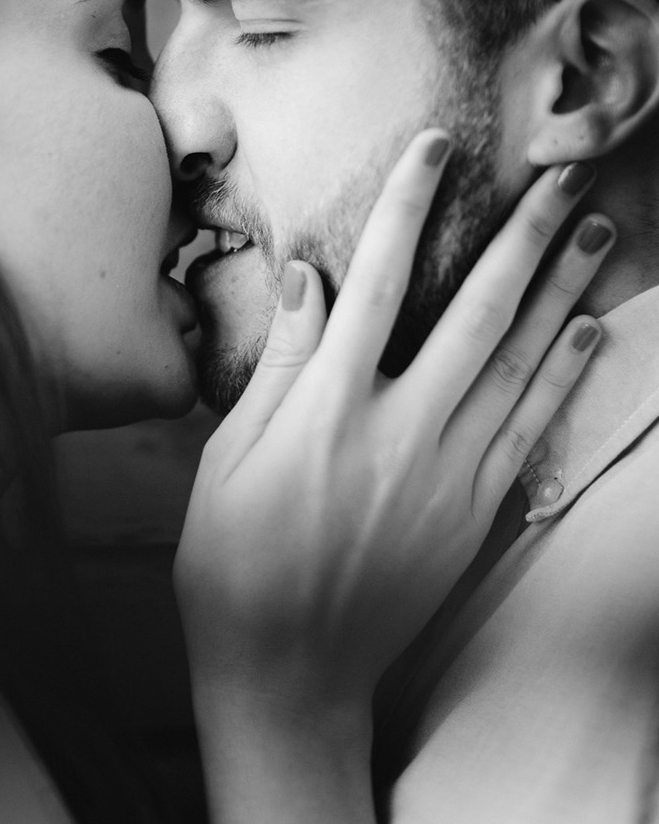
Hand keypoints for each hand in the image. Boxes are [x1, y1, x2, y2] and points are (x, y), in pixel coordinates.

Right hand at [175, 129, 613, 710]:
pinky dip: (565, 374)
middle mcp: (400, 433)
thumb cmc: (233, 565)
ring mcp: (449, 475)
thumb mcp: (228, 459)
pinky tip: (589, 329)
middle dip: (523, 235)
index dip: (408, 208)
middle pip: (477, 312)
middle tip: (563, 172)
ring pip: (521, 362)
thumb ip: (280, 365)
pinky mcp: (476, 513)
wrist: (289, 675)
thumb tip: (308, 276)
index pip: (376, 283)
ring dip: (563, 290)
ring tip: (596, 228)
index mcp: (326, 411)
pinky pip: (533, 427)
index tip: (434, 147)